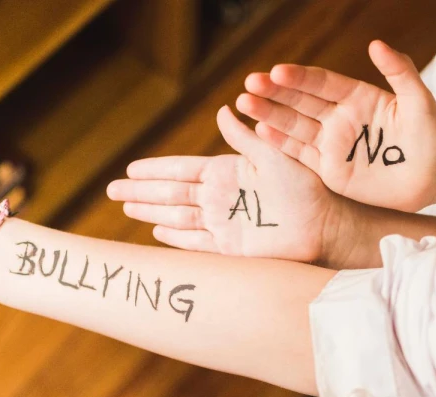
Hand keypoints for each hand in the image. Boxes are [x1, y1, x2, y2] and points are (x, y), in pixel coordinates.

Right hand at [107, 106, 341, 262]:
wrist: (323, 223)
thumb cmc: (304, 185)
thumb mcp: (272, 154)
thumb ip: (244, 137)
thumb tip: (223, 109)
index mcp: (226, 172)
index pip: (181, 169)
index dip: (154, 169)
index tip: (130, 167)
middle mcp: (219, 197)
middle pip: (170, 194)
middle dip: (140, 191)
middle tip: (112, 189)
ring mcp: (222, 222)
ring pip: (177, 216)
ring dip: (150, 212)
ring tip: (126, 207)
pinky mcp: (230, 247)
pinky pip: (196, 242)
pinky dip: (175, 238)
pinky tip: (157, 232)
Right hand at [236, 40, 435, 210]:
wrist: (432, 179)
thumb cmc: (432, 138)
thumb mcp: (420, 102)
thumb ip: (401, 72)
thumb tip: (377, 44)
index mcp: (357, 97)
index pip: (322, 83)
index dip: (300, 77)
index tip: (278, 71)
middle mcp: (339, 118)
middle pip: (301, 102)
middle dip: (275, 93)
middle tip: (250, 83)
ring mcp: (332, 144)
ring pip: (294, 126)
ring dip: (269, 115)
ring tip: (244, 103)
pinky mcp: (328, 169)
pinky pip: (300, 155)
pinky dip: (279, 145)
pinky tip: (258, 132)